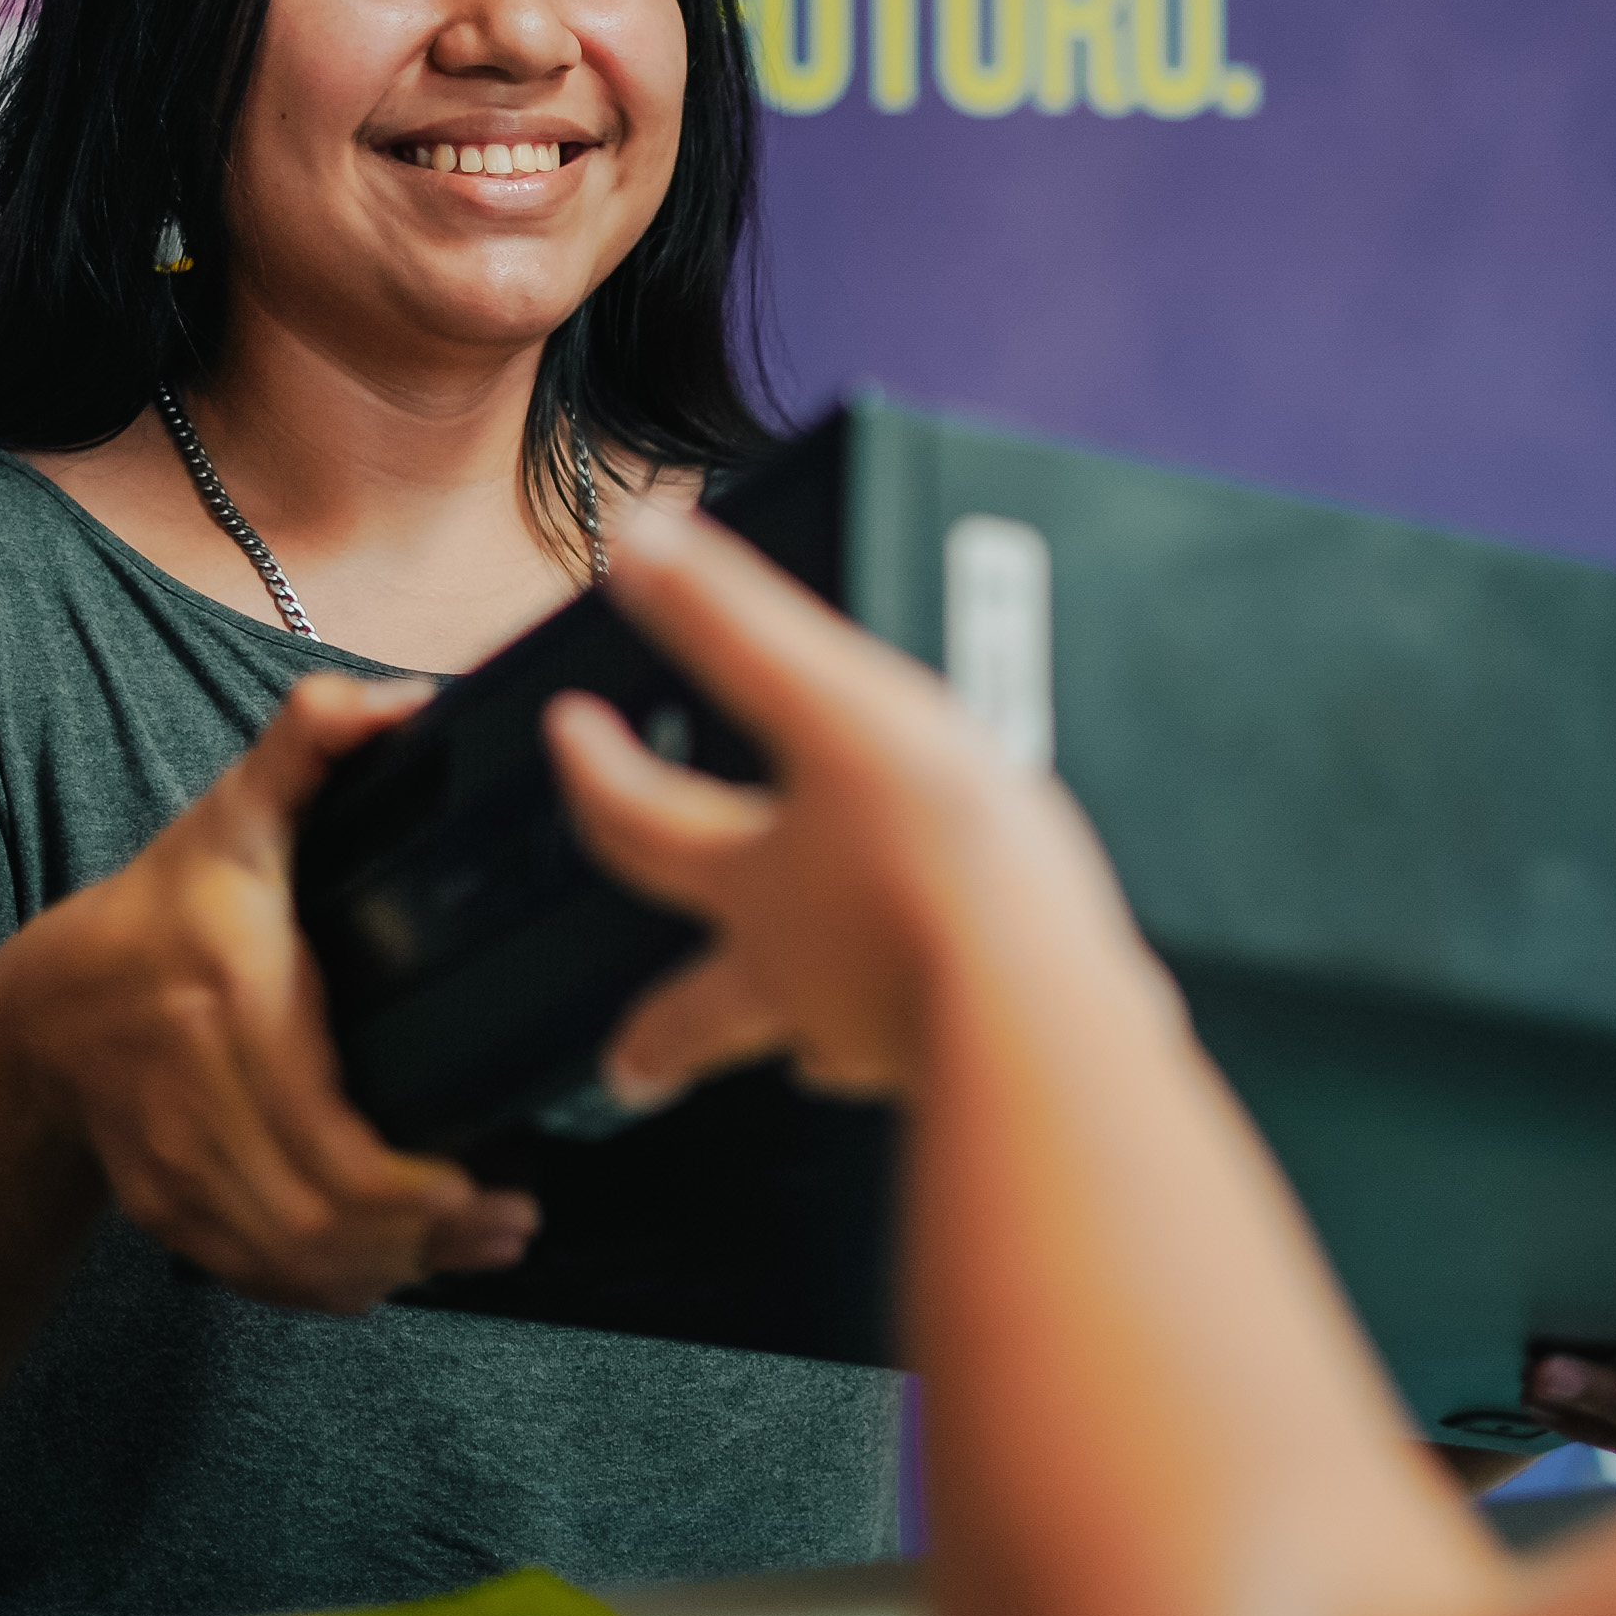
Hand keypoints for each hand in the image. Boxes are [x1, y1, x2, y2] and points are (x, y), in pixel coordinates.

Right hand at [0, 672, 539, 1309]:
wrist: (45, 1004)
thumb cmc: (160, 908)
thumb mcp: (236, 810)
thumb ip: (313, 739)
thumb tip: (400, 703)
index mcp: (229, 1002)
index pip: (328, 1139)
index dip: (416, 1189)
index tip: (490, 1179)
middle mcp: (192, 1095)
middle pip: (320, 1218)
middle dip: (429, 1238)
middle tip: (512, 1219)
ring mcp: (172, 1165)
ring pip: (292, 1261)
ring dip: (392, 1269)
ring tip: (476, 1242)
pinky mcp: (167, 1211)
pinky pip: (256, 1276)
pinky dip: (331, 1286)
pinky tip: (393, 1267)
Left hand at [546, 503, 1147, 1109]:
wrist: (1046, 1000)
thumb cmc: (949, 866)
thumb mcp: (834, 707)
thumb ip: (738, 624)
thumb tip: (642, 549)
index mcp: (755, 882)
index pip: (639, 823)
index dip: (594, 770)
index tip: (570, 734)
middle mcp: (794, 975)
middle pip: (691, 1011)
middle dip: (652, 1034)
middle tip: (622, 1065)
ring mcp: (867, 1033)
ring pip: (801, 1046)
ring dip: (782, 1044)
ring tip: (788, 1056)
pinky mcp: (947, 1063)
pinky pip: (901, 1061)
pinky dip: (894, 1047)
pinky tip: (917, 1040)